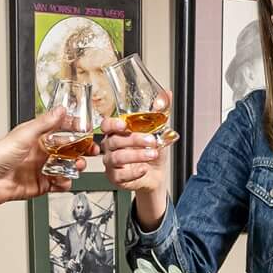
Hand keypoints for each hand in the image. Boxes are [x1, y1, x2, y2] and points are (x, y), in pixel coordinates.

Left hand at [0, 108, 76, 219]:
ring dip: (75, 166)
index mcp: (35, 136)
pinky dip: (64, 182)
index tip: (86, 129)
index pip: (60, 129)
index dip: (74, 129)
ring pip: (66, 166)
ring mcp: (41, 168)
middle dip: (81, 149)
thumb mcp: (23, 134)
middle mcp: (39, 151)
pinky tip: (64, 179)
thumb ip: (45, 123)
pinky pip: (59, 183)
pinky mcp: (41, 184)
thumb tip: (60, 110)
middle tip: (90, 150)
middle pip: (67, 149)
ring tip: (77, 166)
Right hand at [98, 112, 170, 228]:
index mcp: (117, 132)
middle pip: (114, 140)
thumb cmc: (152, 151)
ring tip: (153, 154)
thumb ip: (160, 112)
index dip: (112, 124)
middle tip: (152, 140)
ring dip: (137, 155)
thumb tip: (167, 95)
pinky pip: (120, 175)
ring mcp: (111, 162)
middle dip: (135, 140)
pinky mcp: (116, 177)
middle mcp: (111, 146)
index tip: (124, 125)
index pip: (106, 125)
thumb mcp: (158, 130)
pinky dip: (134, 172)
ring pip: (117, 157)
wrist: (156, 174)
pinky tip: (143, 169)